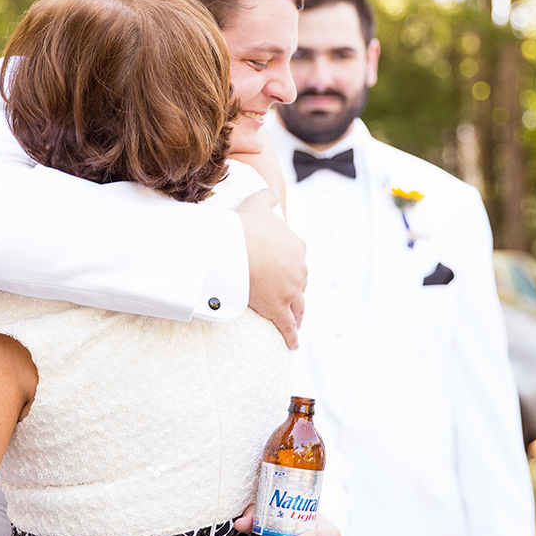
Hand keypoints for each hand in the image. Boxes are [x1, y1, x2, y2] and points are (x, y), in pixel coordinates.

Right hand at [237, 189, 305, 349]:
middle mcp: (299, 269)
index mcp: (296, 247)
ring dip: (298, 314)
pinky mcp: (280, 308)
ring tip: (296, 321)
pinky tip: (293, 345)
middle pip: (300, 284)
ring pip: (298, 306)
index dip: (292, 267)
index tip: (286, 272)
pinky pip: (289, 326)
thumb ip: (268, 197)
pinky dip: (292, 337)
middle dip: (296, 290)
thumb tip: (274, 190)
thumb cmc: (244, 227)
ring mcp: (291, 291)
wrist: (235, 248)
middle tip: (290, 297)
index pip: (298, 259)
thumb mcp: (258, 204)